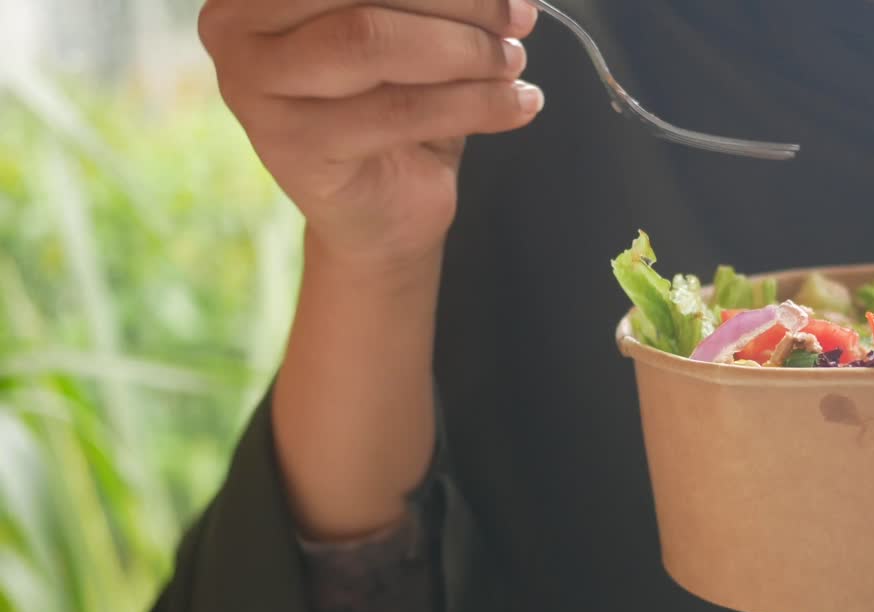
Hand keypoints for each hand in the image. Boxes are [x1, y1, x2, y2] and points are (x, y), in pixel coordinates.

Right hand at [196, 0, 542, 258]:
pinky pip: (396, 109)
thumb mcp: (409, 26)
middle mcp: (235, 25)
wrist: (385, 209)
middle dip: (459, 2)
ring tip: (513, 64)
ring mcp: (252, 88)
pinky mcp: (290, 146)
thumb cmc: (395, 101)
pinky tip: (516, 104)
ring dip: (466, 50)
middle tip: (519, 19)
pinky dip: (474, 102)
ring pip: (372, 40)